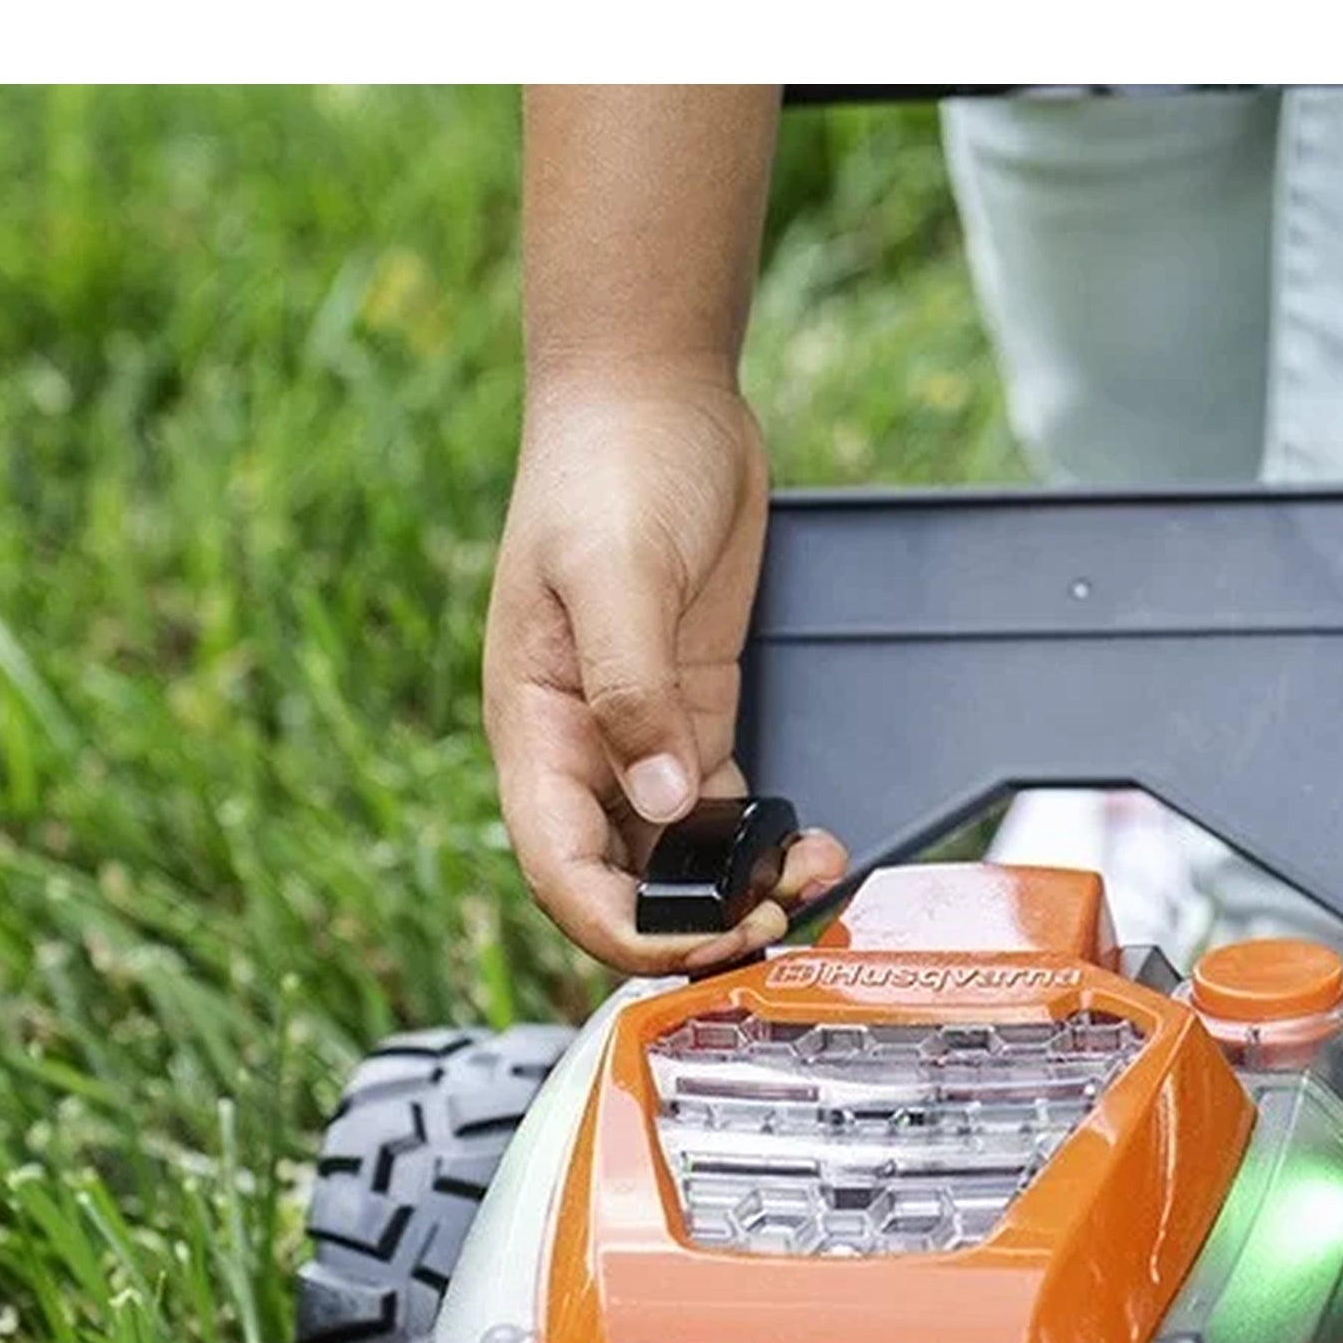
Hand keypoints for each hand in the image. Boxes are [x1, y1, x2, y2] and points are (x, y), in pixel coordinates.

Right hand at [483, 358, 846, 970]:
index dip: (622, 928)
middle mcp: (582, 749)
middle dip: (689, 925)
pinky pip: (722, 808)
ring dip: (734, 889)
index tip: (694, 946)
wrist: (652, 397)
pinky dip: (761, 840)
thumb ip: (633, 690)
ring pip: (678, 856)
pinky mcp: (693, 714)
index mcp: (534, 728)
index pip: (562, 870)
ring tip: (805, 886)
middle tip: (768, 926)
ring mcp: (640, 736)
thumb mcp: (617, 574)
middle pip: (622, 882)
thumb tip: (658, 800)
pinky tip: (808, 845)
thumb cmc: (607, 468)